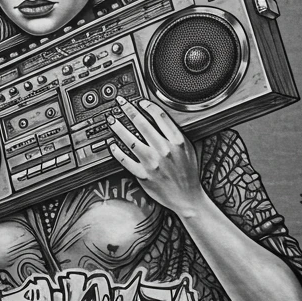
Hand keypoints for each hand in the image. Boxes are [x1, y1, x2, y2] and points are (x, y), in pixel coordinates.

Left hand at [107, 96, 202, 216]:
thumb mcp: (190, 149)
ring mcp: (152, 163)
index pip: (160, 116)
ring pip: (130, 140)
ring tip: (111, 120)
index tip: (139, 102)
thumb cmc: (189, 173)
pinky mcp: (143, 176)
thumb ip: (177, 134)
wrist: (187, 198)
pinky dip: (117, 152)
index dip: (147, 106)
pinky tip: (112, 145)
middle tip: (119, 103)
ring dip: (119, 128)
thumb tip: (163, 119)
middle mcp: (164, 150)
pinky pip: (126, 161)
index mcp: (177, 141)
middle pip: (142, 124)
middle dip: (128, 110)